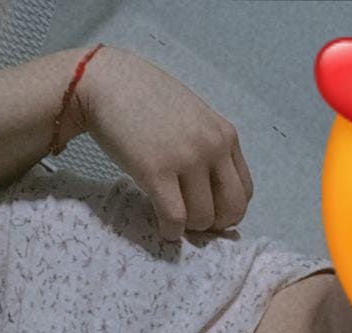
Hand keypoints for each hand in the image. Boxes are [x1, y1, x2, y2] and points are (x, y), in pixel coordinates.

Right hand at [76, 46, 253, 240]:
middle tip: (193, 223)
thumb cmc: (146, 101)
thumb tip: (213, 192)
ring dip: (188, 228)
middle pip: (232, 210)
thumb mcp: (193, 119)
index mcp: (225, 135)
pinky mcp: (157, 172)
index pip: (245, 191)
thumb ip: (209, 148)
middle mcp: (213, 147)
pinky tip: (162, 227)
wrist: (106, 82)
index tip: (208, 212)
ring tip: (172, 218)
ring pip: (202, 218)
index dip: (227, 211)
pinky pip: (175, 218)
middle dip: (214, 225)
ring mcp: (186, 159)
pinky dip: (170, 231)